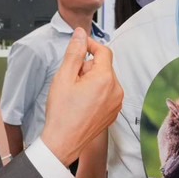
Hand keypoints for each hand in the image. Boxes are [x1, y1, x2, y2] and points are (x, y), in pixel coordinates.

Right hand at [38, 31, 122, 166]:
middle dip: (88, 67)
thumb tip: (81, 34)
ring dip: (91, 80)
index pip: (104, 51)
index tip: (79, 48)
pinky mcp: (113, 112)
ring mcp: (116, 103)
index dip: (90, 46)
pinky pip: (107, 93)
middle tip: (71, 79)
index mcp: (105, 79)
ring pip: (105, 79)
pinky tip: (81, 102)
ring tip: (75, 92)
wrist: (63, 143)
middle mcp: (116, 90)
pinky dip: (96, 92)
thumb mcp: (64, 77)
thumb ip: (74, 52)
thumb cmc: (62, 113)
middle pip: (104, 66)